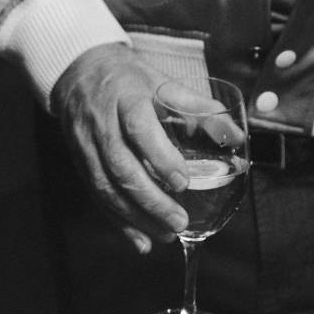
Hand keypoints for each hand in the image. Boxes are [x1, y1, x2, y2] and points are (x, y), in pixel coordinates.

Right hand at [51, 42, 190, 252]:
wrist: (78, 72)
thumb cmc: (127, 79)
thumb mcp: (162, 82)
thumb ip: (199, 108)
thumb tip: (236, 135)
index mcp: (126, 97)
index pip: (139, 127)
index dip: (159, 156)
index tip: (183, 181)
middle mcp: (102, 123)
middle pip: (121, 166)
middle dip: (150, 198)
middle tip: (179, 220)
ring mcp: (87, 145)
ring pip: (106, 186)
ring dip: (136, 216)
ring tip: (166, 234)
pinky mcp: (81, 162)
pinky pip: (97, 196)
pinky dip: (118, 222)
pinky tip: (140, 241)